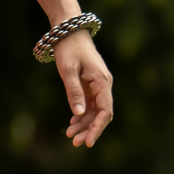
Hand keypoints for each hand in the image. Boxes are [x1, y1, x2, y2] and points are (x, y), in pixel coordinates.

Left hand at [54, 31, 112, 147]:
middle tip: (75, 142)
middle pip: (101, 114)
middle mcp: (104, 85)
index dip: (97, 128)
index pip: (105, 112)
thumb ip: (74, 92)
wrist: (69, 31)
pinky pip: (90, 104)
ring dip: (85, 124)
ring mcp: (98, 85)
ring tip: (70, 135)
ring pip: (95, 111)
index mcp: (102, 82)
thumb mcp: (68, 70)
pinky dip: (82, 115)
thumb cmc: (69, 48)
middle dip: (89, 129)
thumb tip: (80, 115)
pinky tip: (73, 123)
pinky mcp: (91, 85)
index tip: (88, 142)